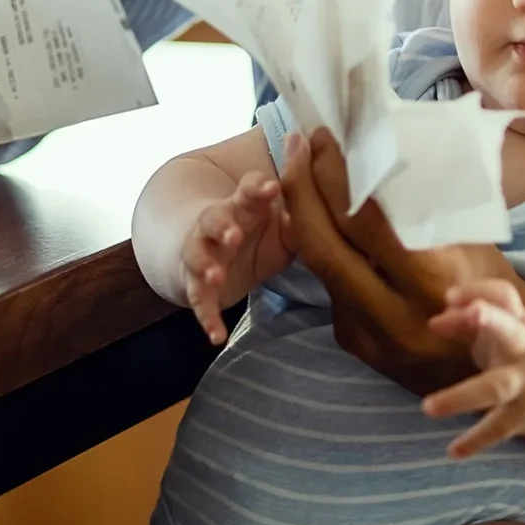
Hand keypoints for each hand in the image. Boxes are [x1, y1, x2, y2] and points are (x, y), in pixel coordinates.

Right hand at [178, 170, 289, 344]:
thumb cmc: (256, 236)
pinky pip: (198, 300)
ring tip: (216, 276)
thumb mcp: (282, 230)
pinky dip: (206, 318)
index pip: (247, 190)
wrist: (214, 255)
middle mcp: (217, 225)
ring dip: (205, 265)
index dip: (257, 188)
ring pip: (196, 254)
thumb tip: (328, 218)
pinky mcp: (197, 285)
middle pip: (213, 219)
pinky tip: (218, 336)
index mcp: (243, 206)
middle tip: (235, 235)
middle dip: (222, 227)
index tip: (272, 188)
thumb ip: (298, 224)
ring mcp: (203, 254)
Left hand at [275, 129, 479, 394]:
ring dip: (302, 215)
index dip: (335, 176)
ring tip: (300, 170)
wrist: (499, 363)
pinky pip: (329, 287)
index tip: (322, 138)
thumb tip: (374, 151)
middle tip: (296, 144)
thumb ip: (424, 209)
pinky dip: (322, 247)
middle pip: (323, 247)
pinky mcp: (356, 345)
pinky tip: (319, 216)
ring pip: (318, 267)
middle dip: (300, 189)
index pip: (364, 223)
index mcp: (433, 285)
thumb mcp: (472, 242)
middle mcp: (397, 318)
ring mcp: (371, 338)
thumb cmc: (490, 285)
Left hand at [421, 278, 524, 457]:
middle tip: (472, 313)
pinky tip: (452, 452)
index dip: (478, 292)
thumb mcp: (502, 327)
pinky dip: (476, 441)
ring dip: (462, 396)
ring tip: (428, 407)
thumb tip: (437, 317)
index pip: (502, 295)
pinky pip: (498, 429)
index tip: (450, 297)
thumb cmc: (522, 346)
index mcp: (518, 320)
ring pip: (496, 388)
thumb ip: (468, 319)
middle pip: (509, 331)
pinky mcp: (524, 415)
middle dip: (490, 320)